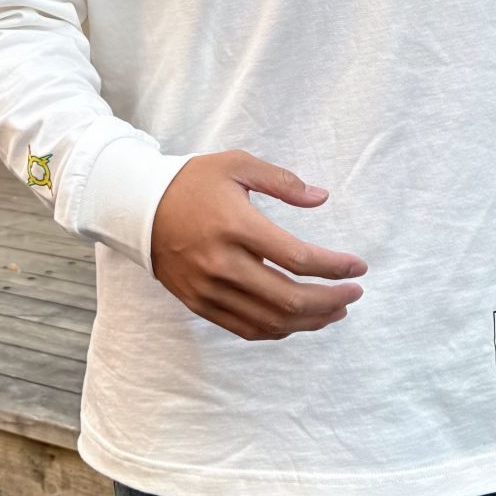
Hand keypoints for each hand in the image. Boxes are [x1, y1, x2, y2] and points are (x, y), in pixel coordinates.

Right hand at [151, 151, 367, 341]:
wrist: (137, 208)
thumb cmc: (191, 182)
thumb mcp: (237, 165)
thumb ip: (282, 181)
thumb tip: (322, 198)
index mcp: (236, 226)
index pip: (298, 258)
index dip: (335, 267)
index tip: (357, 266)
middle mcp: (223, 264)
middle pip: (289, 298)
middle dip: (331, 300)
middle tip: (354, 293)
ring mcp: (209, 290)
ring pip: (271, 321)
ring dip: (310, 321)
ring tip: (335, 311)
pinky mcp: (199, 304)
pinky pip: (246, 329)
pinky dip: (278, 330)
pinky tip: (298, 320)